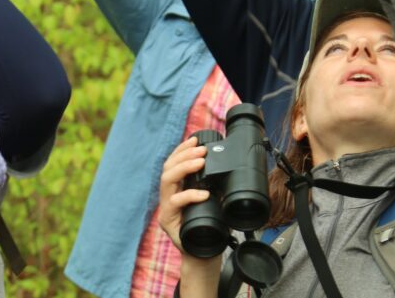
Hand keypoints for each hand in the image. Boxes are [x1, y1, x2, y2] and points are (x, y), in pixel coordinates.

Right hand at [158, 137, 212, 252]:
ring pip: (166, 181)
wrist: (203, 255)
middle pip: (167, 168)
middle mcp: (168, 197)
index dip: (182, 149)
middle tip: (201, 150)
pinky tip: (202, 194)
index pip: (173, 163)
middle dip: (183, 155)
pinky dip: (189, 195)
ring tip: (200, 162)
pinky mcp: (168, 222)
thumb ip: (214, 187)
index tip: (195, 138)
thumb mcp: (214, 202)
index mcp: (176, 189)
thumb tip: (228, 168)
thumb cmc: (209, 228)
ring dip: (183, 168)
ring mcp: (166, 209)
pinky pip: (174, 204)